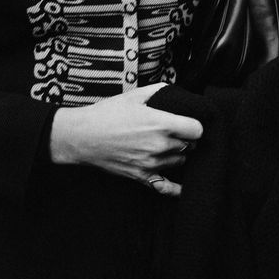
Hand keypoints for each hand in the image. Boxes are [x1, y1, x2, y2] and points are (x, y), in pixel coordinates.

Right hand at [49, 83, 201, 196]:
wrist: (82, 137)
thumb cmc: (107, 114)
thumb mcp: (134, 95)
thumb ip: (159, 91)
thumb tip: (174, 91)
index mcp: (160, 124)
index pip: (197, 130)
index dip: (195, 125)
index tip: (189, 122)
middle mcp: (159, 146)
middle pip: (190, 146)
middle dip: (186, 138)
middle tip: (177, 132)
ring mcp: (151, 164)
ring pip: (180, 162)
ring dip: (179, 154)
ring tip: (169, 146)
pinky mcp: (141, 177)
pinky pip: (166, 188)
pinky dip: (176, 188)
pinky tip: (183, 185)